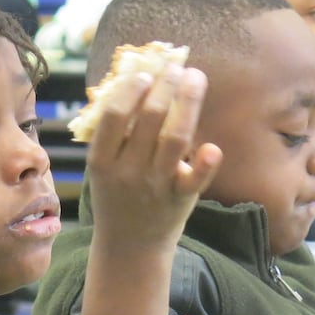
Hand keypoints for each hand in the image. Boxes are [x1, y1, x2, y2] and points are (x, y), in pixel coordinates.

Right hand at [81, 66, 220, 314]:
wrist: (129, 248)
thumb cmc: (117, 197)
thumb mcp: (103, 168)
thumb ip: (115, 133)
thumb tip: (133, 81)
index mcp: (102, 160)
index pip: (114, 115)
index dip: (131, 88)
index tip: (145, 71)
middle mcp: (128, 171)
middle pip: (148, 118)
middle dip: (164, 86)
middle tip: (175, 66)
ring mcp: (154, 186)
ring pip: (175, 138)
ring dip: (187, 103)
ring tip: (195, 77)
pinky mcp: (180, 200)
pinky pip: (194, 179)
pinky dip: (204, 164)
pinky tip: (212, 146)